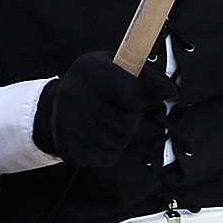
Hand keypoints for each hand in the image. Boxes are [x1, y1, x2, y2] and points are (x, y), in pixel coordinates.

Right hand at [32, 50, 173, 167]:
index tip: (154, 98)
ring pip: (121, 141)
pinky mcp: (72, 149)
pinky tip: (102, 136)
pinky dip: (113, 149)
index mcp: (90, 71)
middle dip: (134, 119)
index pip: (132, 93)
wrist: (52, 109)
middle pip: (129, 121)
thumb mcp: (113, 66)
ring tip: (111, 123)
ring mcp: (72, 125)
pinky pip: (110, 156)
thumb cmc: (93, 85)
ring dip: (125, 135)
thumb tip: (170, 91)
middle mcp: (77, 97)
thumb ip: (142, 75)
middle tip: (125, 112)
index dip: (147, 98)